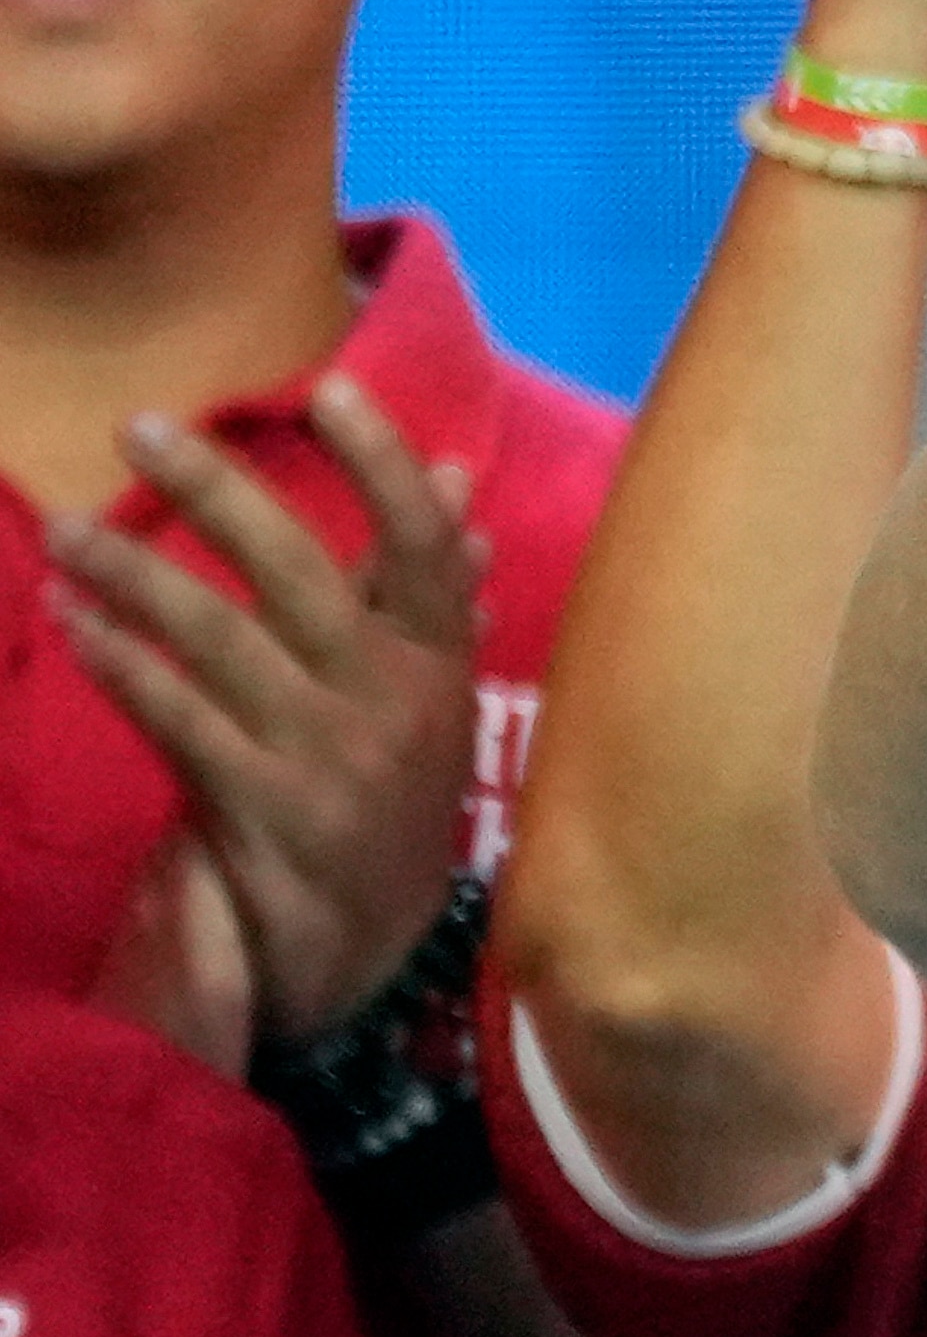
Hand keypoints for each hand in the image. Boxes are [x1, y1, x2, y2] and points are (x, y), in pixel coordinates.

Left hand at [47, 379, 488, 1043]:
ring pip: (221, 640)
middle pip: (301, 575)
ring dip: (135, 575)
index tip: (328, 390)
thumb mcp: (432, 691)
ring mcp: (327, 757)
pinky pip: (176, 717)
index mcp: (441, 661)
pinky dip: (119, 663)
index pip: (424, 546)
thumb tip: (450, 477)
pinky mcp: (262, 809)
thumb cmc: (395, 796)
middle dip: (216, 494)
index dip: (381, 467)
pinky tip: (72, 622)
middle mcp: (393, 700)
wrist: (376, 946)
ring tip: (66, 532)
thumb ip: (431, 586)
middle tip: (138, 431)